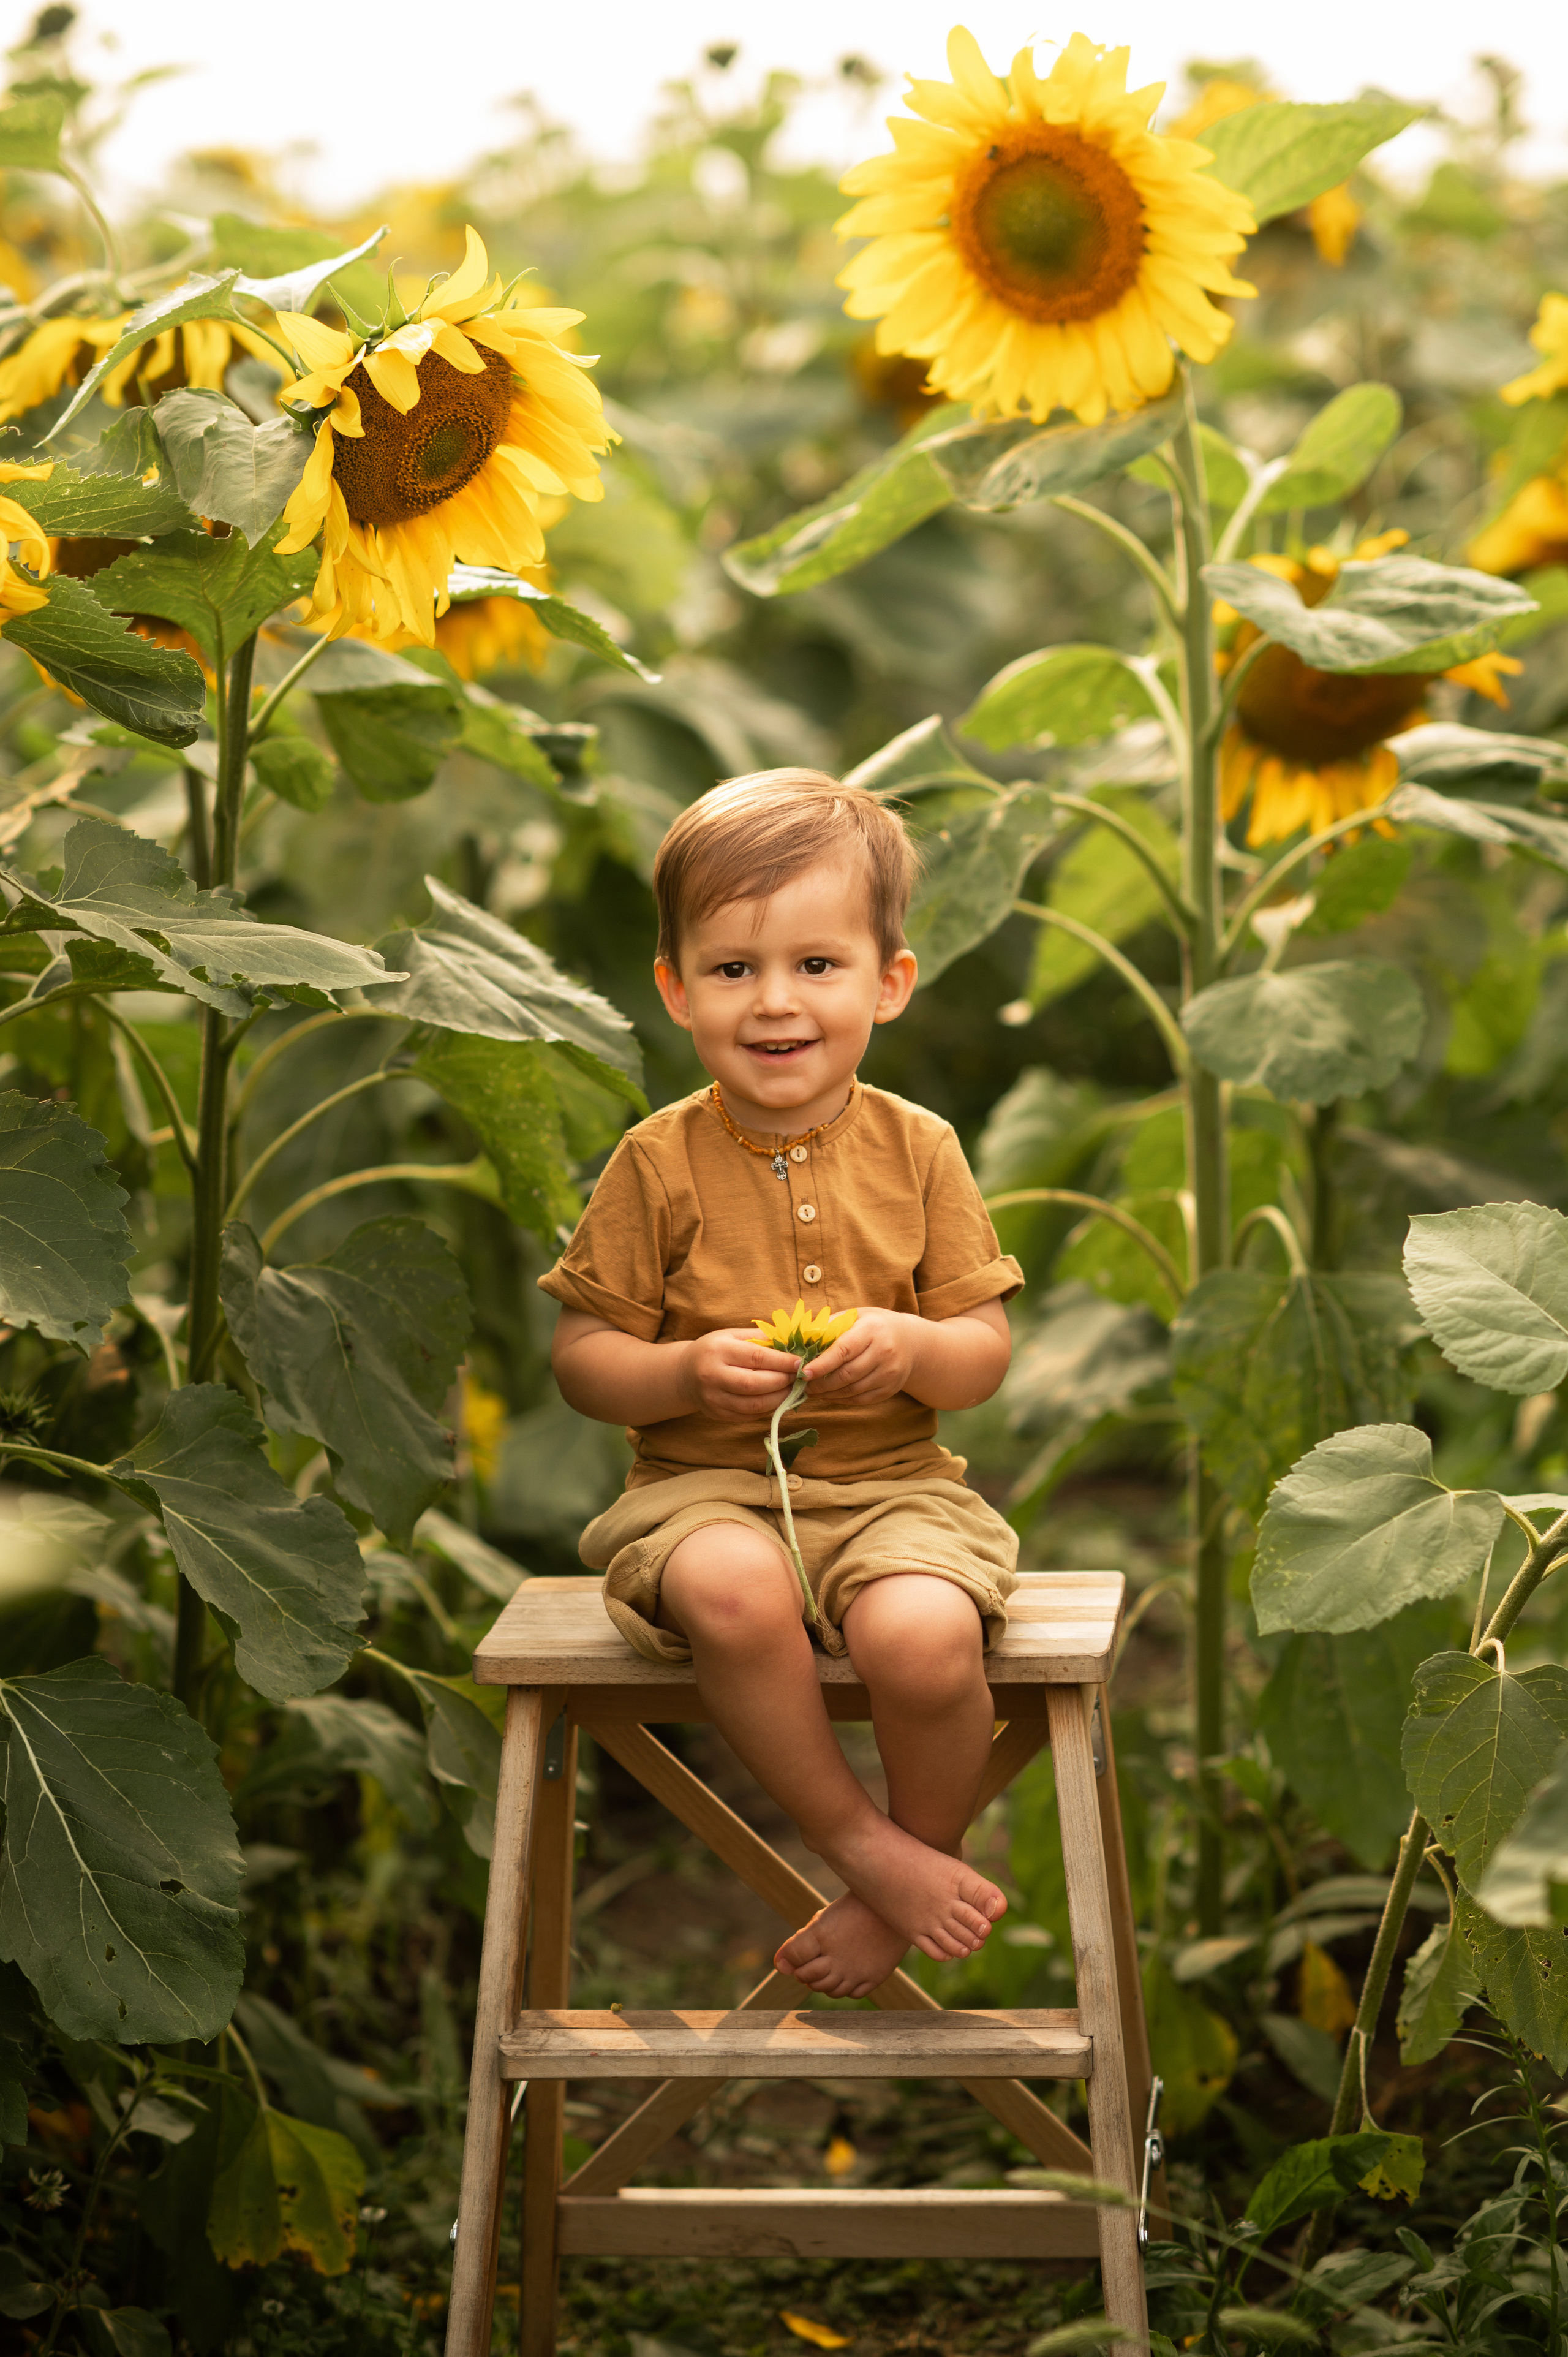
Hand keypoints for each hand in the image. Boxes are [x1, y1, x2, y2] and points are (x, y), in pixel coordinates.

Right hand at [681, 1328, 800, 1422]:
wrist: (685, 1373)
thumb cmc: (715, 1350)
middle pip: (754, 1384)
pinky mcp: (717, 1414)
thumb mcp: (732, 1335)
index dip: (781, 1362)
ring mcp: (713, 1398)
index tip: (799, 1363)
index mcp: (718, 1350)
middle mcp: (712, 1375)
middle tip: (798, 1378)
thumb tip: (792, 1342)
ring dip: (778, 1399)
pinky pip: (748, 1416)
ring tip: (791, 1390)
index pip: (756, 1357)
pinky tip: (777, 1400)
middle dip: (781, 1382)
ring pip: (752, 1404)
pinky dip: (767, 1409)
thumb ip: (760, 1337)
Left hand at [803, 1307, 919, 1404]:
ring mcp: (889, 1373)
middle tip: (802, 1384)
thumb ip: (830, 1326)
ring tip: (811, 1391)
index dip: (822, 1364)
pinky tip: (829, 1395)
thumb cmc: (875, 1326)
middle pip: (847, 1374)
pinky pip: (861, 1399)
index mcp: (872, 1331)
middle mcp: (884, 1352)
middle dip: (821, 1383)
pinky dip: (841, 1400)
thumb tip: (801, 1338)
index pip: (844, 1350)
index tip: (803, 1372)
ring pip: (852, 1390)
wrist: (911, 1341)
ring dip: (828, 1394)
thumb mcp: (856, 1316)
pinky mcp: (890, 1389)